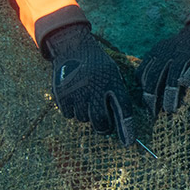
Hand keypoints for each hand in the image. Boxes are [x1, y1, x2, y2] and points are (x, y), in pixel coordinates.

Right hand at [44, 23, 135, 143]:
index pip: (122, 110)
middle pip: (101, 122)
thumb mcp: (112, 73)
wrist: (71, 47)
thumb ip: (117, 94)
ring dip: (87, 115)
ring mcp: (77, 92)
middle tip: (104, 124)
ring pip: (84, 119)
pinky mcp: (61, 94)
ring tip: (86, 99)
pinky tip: (75, 97)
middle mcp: (95, 88)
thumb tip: (122, 121)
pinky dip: (72, 110)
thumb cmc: (96, 64)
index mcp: (112, 81)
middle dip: (104, 126)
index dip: (126, 128)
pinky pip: (69, 114)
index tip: (128, 142)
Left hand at [138, 21, 189, 114]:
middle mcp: (167, 52)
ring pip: (174, 74)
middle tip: (153, 112)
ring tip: (170, 109)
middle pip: (155, 75)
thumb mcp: (168, 58)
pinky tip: (187, 86)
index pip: (143, 73)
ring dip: (170, 93)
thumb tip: (156, 100)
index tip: (146, 105)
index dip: (143, 90)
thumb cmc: (184, 54)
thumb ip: (162, 74)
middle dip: (152, 95)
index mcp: (156, 53)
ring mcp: (184, 53)